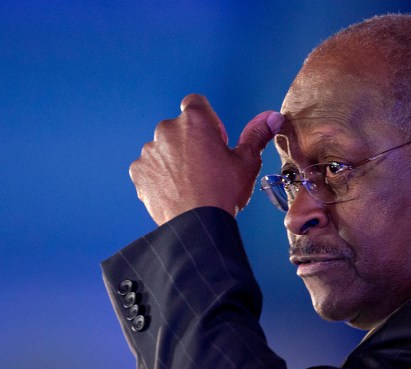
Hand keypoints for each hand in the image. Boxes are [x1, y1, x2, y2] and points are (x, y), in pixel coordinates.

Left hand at [130, 94, 283, 224]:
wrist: (196, 225)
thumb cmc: (222, 192)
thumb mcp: (246, 162)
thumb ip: (256, 135)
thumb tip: (271, 118)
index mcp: (195, 121)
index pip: (196, 102)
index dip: (208, 120)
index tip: (216, 140)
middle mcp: (167, 130)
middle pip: (179, 127)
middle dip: (190, 141)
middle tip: (205, 167)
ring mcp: (150, 151)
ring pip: (163, 148)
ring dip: (174, 159)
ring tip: (190, 183)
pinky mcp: (138, 171)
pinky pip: (149, 167)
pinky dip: (159, 176)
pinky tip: (175, 191)